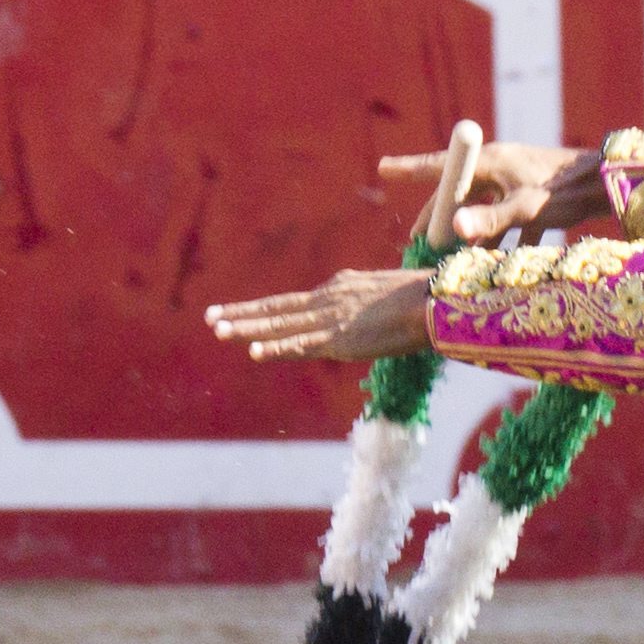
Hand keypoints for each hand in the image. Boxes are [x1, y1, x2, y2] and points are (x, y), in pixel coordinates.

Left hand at [205, 268, 431, 362]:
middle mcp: (327, 301)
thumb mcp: (385, 298)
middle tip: (210, 318)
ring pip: (280, 324)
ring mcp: (331, 320)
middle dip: (242, 314)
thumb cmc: (422, 301)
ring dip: (247, 329)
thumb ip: (366, 307)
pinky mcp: (340, 340)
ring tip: (218, 330)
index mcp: (338, 290)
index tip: (239, 312)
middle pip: (277, 309)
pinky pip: (300, 345)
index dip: (263, 310)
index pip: (293, 304)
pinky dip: (275, 348)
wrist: (433, 303)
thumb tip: (364, 319)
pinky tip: (253, 352)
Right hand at [378, 141, 609, 243]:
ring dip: (471, 238)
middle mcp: (499, 169)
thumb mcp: (527, 207)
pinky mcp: (534, 199)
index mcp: (491, 162)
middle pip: (460, 197)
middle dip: (440, 221)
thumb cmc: (568, 191)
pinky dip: (501, 240)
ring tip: (451, 260)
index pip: (442, 166)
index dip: (411, 169)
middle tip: (418, 243)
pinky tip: (496, 264)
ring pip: (484, 212)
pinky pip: (508, 221)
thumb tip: (455, 232)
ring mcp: (516, 184)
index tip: (384, 168)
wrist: (610, 185)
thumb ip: (491, 221)